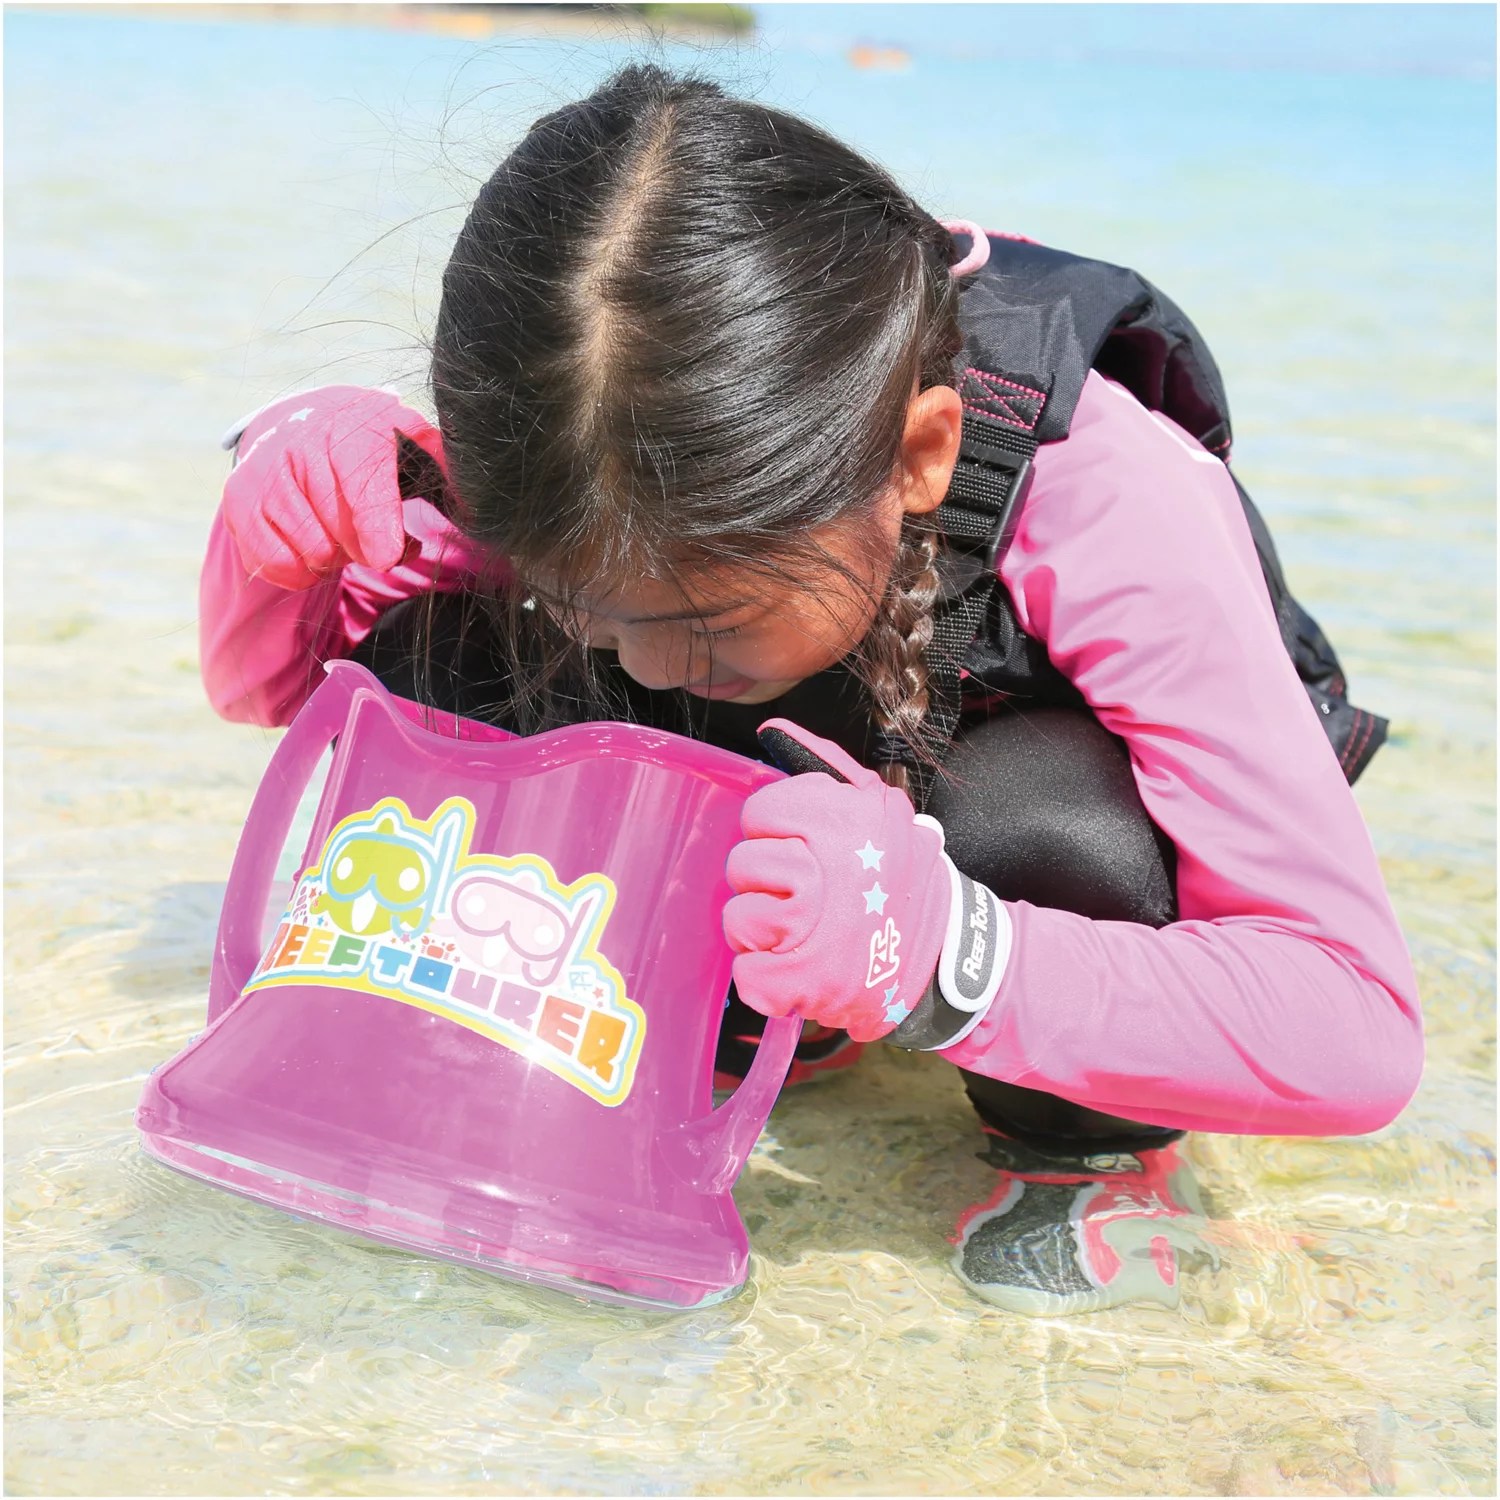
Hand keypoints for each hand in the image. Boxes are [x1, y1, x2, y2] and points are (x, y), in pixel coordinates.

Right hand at [220, 385, 446, 589]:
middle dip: (365, 547)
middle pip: (338, 528)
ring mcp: (265, 473)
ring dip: (335, 559)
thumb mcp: (416, 446)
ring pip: (310, 550)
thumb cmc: (375, 447)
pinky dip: (301, 571)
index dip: (375, 523)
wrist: (310, 424)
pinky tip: (315, 548)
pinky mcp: (239, 502)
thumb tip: (478, 503)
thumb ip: (447, 472)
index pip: (360, 481)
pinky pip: (275, 563)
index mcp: (351, 429)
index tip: (388, 555)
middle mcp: (300, 445)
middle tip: (377, 540)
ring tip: (342, 534)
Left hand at [722, 719, 955, 1043]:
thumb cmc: (901, 878)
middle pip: (742, 866)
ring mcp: (813, 930)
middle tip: (804, 895)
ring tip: (802, 932)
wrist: (947, 955)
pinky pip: (748, 975)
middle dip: (766, 884)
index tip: (800, 848)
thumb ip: (823, 765)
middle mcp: (824, 869)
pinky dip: (767, 978)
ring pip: (740, 919)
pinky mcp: (806, 982)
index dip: (774, 832)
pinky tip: (797, 967)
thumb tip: (772, 731)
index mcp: (841, 819)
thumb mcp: (879, 805)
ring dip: (764, 932)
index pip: (759, 812)